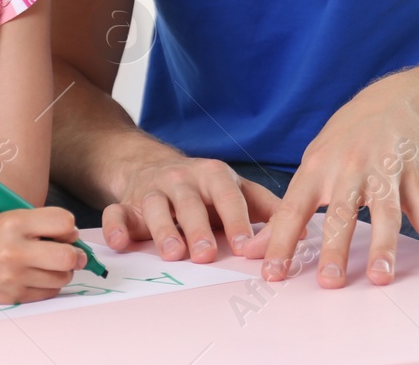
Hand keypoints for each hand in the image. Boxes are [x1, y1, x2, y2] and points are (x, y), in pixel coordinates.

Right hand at [0, 207, 85, 303]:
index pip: (64, 222)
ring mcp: (12, 277)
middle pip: (68, 256)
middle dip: (76, 254)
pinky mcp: (11, 296)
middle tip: (71, 252)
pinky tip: (37, 276)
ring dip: (63, 271)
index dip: (68, 226)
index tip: (62, 230)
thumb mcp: (4, 217)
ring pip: (62, 277)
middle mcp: (14, 250)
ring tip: (50, 264)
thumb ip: (38, 224)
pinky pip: (47, 293)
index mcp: (13, 222)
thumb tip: (73, 235)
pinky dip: (49, 285)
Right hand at [101, 156, 280, 263]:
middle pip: (190, 202)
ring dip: (163, 230)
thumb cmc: (203, 187)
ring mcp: (152, 191)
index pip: (227, 196)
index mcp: (214, 176)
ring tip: (173, 253)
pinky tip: (121, 244)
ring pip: (155, 207)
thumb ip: (266, 209)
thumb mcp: (236, 190)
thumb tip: (303, 231)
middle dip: (198, 227)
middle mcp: (182, 180)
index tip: (245, 246)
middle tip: (206, 254)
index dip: (236, 220)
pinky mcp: (126, 204)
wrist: (151, 165)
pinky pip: (116, 213)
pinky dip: (115, 227)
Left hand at [245, 79, 418, 287]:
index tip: (273, 273)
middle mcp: (350, 168)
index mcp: (318, 168)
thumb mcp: (313, 163)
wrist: (394, 101)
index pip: (294, 208)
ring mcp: (385, 171)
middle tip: (330, 282)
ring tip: (380, 278)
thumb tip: (256, 248)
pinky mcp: (414, 176)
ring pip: (385, 213)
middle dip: (335, 249)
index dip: (281, 241)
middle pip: (342, 213)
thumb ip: (289, 207)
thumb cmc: (346, 139)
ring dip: (384, 247)